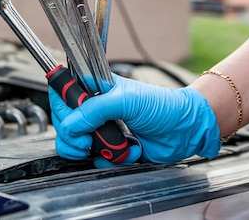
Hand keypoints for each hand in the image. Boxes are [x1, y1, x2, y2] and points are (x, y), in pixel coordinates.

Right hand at [49, 73, 220, 164]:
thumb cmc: (162, 105)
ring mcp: (103, 128)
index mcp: (95, 88)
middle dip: (74, 136)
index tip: (70, 120)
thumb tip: (71, 124)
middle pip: (65, 123)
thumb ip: (94, 110)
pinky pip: (98, 158)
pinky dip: (111, 159)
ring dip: (95, 149)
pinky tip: (127, 151)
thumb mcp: (125, 101)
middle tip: (88, 140)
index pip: (63, 94)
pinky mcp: (113, 147)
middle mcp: (95, 108)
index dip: (62, 108)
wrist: (185, 130)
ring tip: (111, 147)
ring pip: (77, 143)